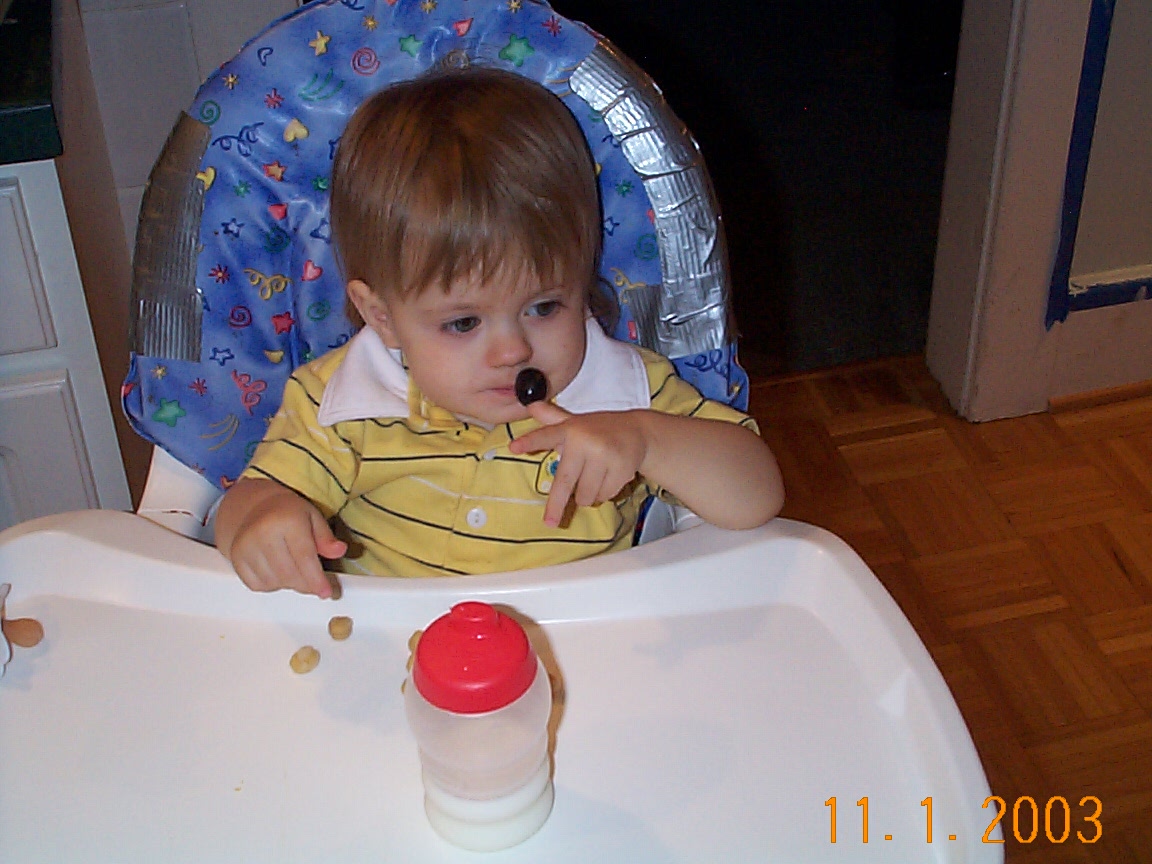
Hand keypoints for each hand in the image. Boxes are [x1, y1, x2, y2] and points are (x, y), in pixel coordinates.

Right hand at [217, 479, 346, 597]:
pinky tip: (277, 570)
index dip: (316, 579)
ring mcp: (245, 546)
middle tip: (314, 584)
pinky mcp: (236, 559)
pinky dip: (272, 585)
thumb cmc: (288, 513)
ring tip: (295, 568)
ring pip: (274, 582)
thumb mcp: (313, 518)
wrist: (256, 507)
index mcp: (286, 519)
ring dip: (289, 584)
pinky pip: (257, 585)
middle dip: (306, 585)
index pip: (304, 557)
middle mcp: (262, 532)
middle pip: (289, 574)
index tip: (326, 592)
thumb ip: (326, 537)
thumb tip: (339, 551)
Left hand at [509, 401, 648, 525]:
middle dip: (556, 505)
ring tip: (594, 477)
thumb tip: (531, 405)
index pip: (546, 435)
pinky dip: (603, 494)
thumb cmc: (599, 430)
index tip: (513, 448)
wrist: (637, 430)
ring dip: (587, 495)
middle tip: (550, 523)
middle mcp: (585, 442)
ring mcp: (604, 456)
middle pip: (565, 482)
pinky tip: (609, 478)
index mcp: (569, 430)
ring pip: (586, 494)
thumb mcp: (575, 422)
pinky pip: (604, 495)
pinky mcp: (622, 468)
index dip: (530, 442)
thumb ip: (552, 417)